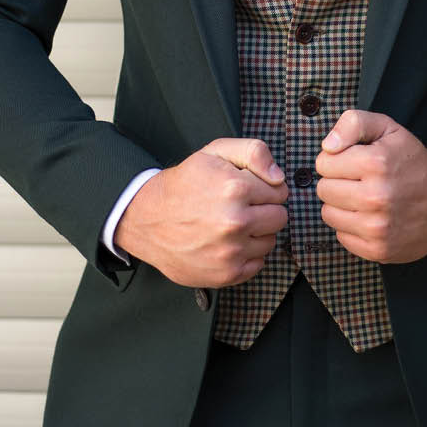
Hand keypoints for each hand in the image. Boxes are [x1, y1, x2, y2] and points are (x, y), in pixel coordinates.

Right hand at [113, 138, 288, 286]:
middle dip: (264, 210)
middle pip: (280, 218)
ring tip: (230, 225)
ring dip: (256, 234)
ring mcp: (231, 251)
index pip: (280, 192)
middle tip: (240, 208)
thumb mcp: (215, 152)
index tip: (247, 191)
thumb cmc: (183, 185)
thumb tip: (279, 177)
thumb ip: (254, 152)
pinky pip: (258, 264)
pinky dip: (247, 255)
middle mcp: (235, 222)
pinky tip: (227, 243)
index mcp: (236, 189)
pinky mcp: (226, 274)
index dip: (265, 189)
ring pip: (270, 242)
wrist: (146, 219)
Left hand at [314, 109, 426, 263]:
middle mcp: (375, 197)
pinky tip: (371, 217)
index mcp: (375, 163)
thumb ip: (353, 123)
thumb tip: (328, 146)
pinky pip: (342, 236)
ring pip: (328, 214)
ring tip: (364, 199)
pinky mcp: (378, 249)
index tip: (354, 162)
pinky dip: (352, 227)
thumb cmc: (413, 162)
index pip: (323, 163)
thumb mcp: (388, 128)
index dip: (336, 160)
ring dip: (342, 206)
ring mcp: (377, 227)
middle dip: (337, 182)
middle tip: (360, 181)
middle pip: (324, 190)